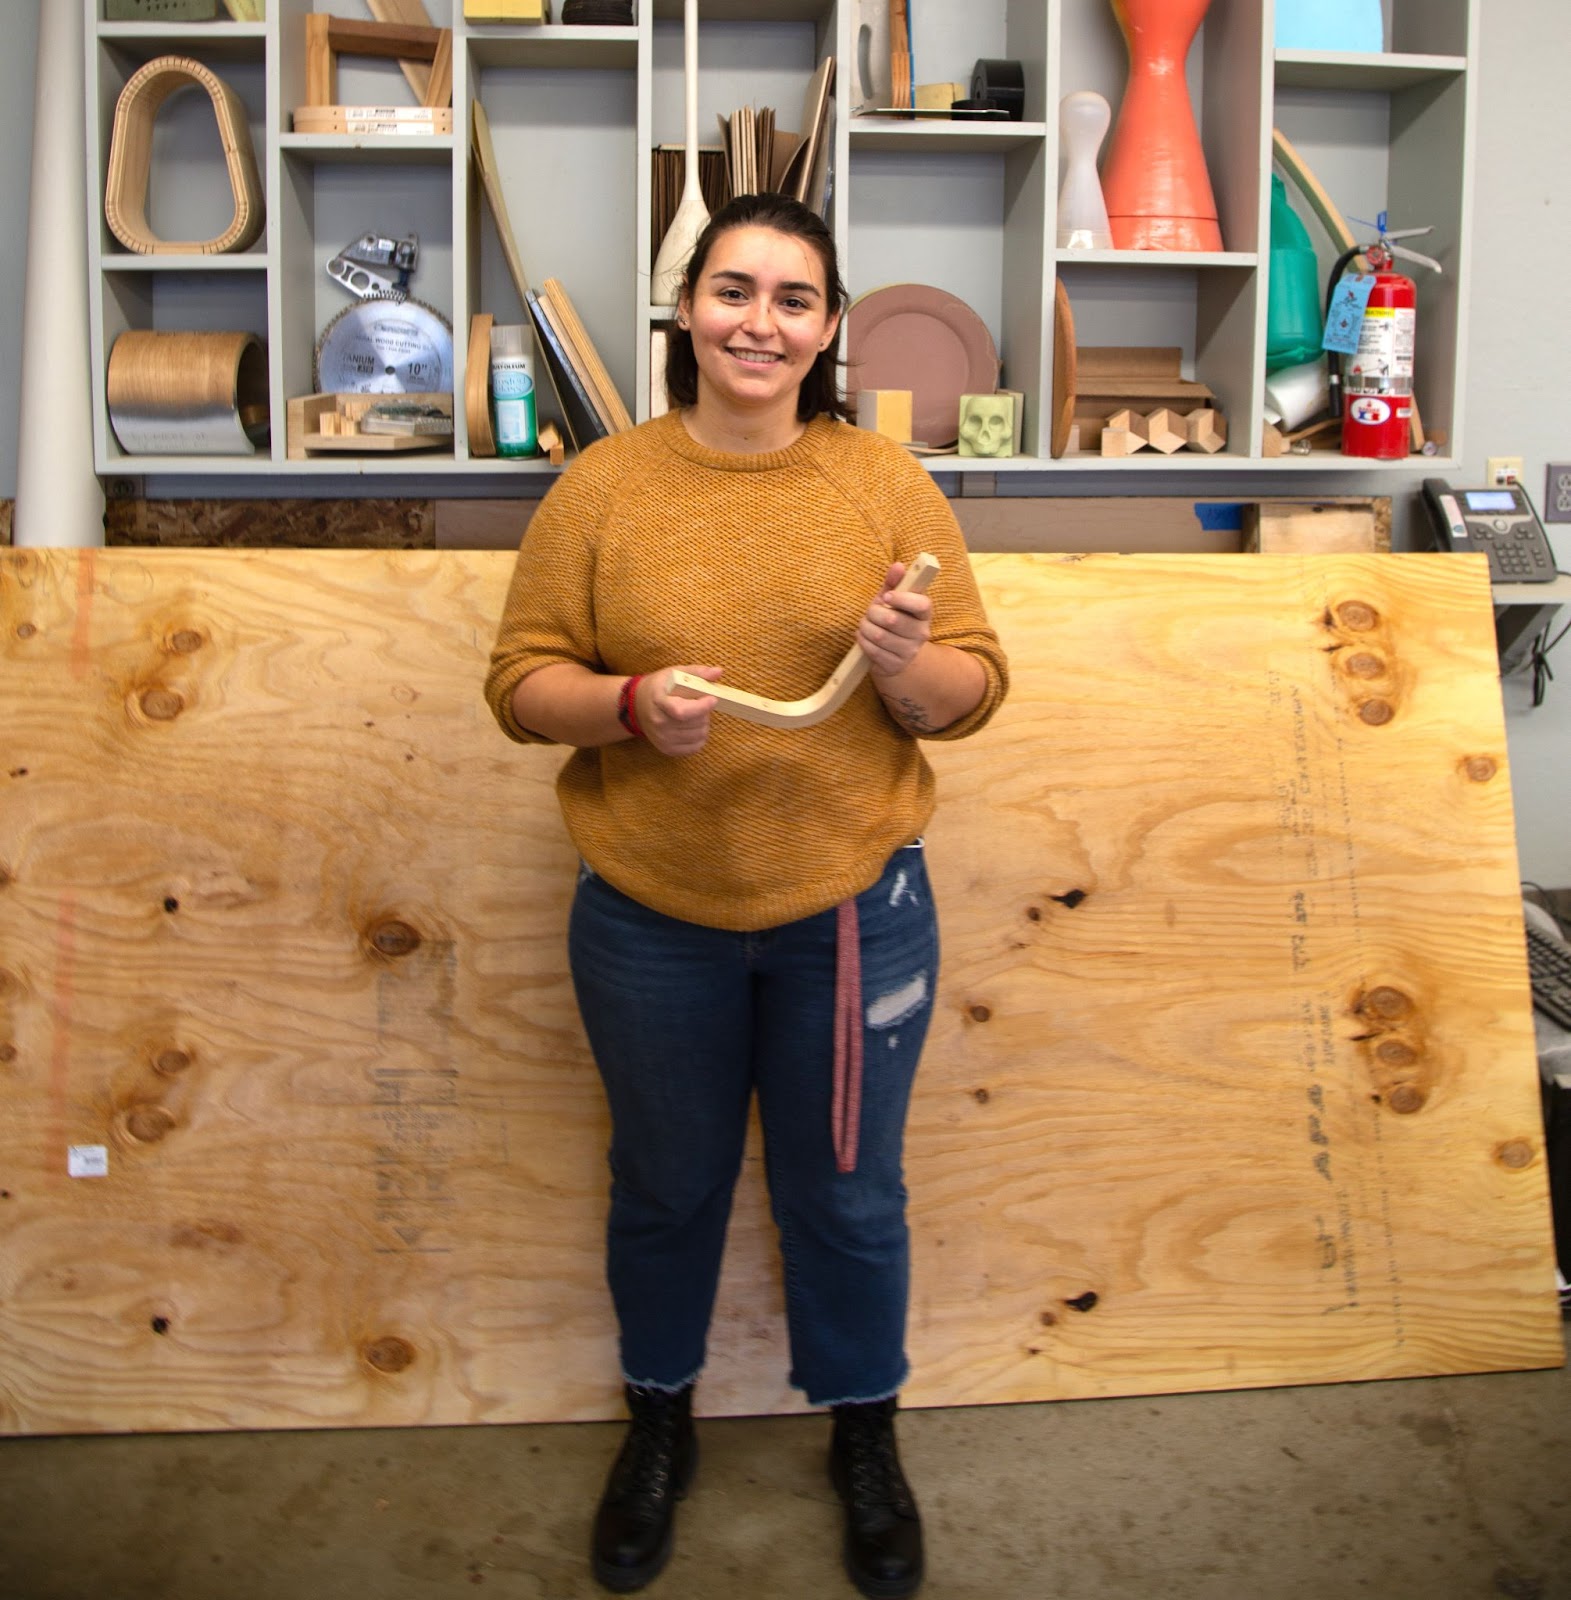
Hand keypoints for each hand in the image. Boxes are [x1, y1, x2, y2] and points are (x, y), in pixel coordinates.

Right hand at [639, 665, 722, 756]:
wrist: (638, 706)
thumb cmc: (660, 687)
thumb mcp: (675, 673)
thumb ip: (697, 672)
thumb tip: (718, 671)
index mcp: (658, 701)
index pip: (681, 711)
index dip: (701, 707)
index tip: (712, 699)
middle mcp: (658, 723)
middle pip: (694, 723)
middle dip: (704, 712)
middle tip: (700, 703)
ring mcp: (662, 738)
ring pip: (699, 734)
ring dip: (703, 723)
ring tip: (696, 714)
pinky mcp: (667, 749)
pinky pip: (695, 747)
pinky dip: (700, 736)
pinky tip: (693, 726)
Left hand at [858, 562, 931, 678]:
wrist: (895, 655)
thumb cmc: (893, 619)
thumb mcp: (893, 600)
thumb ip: (894, 582)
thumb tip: (897, 565)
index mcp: (924, 614)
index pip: (921, 604)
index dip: (902, 599)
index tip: (886, 596)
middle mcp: (922, 633)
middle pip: (892, 620)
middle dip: (873, 613)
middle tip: (870, 613)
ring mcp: (910, 652)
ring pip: (879, 635)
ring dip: (865, 628)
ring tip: (865, 625)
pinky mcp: (896, 665)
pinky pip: (873, 650)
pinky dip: (863, 641)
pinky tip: (864, 638)